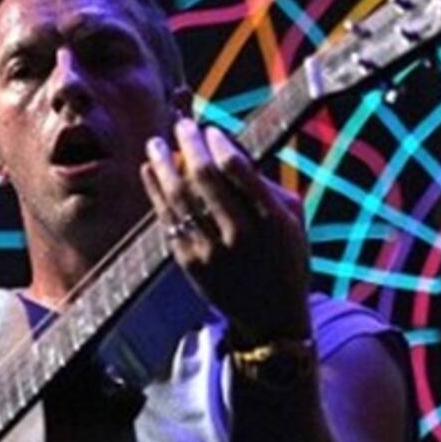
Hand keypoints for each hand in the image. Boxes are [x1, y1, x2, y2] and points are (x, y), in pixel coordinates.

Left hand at [141, 117, 311, 341]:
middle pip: (205, 179)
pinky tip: (150, 172)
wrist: (271, 315)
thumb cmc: (285, 257)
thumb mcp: (291, 220)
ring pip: (180, 199)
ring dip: (163, 166)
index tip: (210, 130)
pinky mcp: (190, 264)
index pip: (237, 169)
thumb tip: (227, 147)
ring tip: (154, 144)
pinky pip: (168, 221)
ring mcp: (212, 252)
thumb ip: (264, 185)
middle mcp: (240, 236)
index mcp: (270, 220)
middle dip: (189, 146)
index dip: (218, 144)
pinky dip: (156, 192)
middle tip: (180, 126)